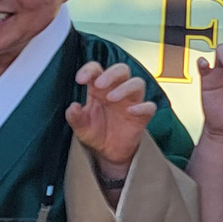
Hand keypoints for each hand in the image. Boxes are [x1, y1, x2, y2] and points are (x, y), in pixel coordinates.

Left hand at [65, 62, 153, 176]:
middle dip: (111, 74)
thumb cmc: (95, 132)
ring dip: (125, 88)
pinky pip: (149, 107)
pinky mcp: (142, 116)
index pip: (97, 69)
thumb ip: (75, 116)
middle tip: (99, 84)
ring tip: (111, 99)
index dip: (89, 70)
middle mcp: (117, 90)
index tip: (80, 80)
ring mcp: (131, 102)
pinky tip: (130, 112)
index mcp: (99, 88)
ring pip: (137, 83)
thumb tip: (73, 107)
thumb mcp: (80, 126)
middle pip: (121, 70)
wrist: (108, 151)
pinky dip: (142, 107)